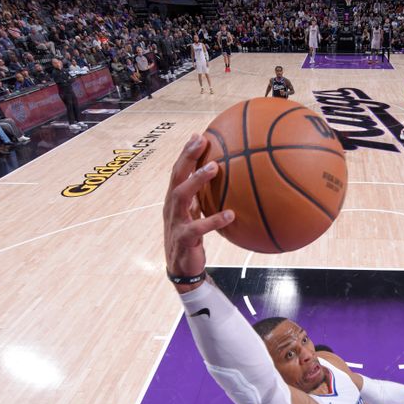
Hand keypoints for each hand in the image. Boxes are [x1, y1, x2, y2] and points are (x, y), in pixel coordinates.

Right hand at [163, 134, 234, 292]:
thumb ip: (205, 197)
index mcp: (175, 199)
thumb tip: (227, 180)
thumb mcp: (197, 214)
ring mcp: (175, 222)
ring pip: (181, 196)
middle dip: (187, 156)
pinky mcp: (184, 238)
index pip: (178, 171)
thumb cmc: (193, 237)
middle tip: (202, 141)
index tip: (199, 135)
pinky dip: (214, 220)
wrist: (182, 268)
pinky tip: (231, 215)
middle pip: (176, 176)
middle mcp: (171, 207)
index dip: (186, 152)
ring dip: (196, 180)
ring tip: (214, 168)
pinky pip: (199, 228)